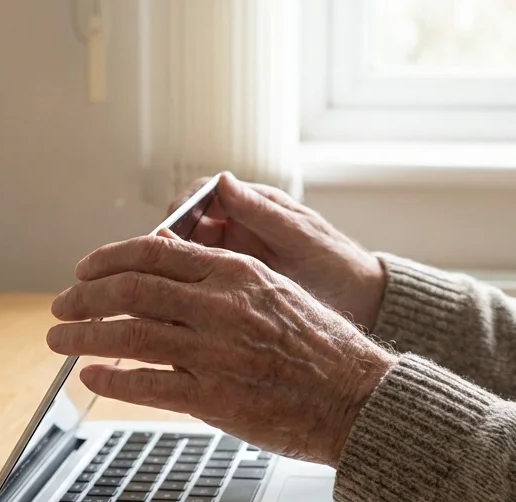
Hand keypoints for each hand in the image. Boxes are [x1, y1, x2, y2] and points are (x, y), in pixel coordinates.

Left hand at [47, 234, 396, 465]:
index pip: (155, 251)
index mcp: (236, 273)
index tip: (85, 269)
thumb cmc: (322, 350)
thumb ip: (221, 281)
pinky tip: (90, 377)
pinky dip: (112, 380)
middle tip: (61, 306)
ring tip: (59, 341)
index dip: (109, 258)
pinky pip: (148, 385)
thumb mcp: (274, 293)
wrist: (359, 399)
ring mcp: (216, 352)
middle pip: (132, 289)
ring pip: (129, 334)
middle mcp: (221, 306)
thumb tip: (168, 268)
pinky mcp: (215, 398)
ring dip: (84, 336)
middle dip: (85, 297)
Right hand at [170, 172, 386, 328]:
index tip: (167, 228)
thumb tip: (223, 181)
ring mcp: (232, 257)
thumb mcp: (300, 236)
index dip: (180, 209)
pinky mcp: (232, 285)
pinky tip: (178, 305)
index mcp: (251, 205)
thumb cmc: (336, 262)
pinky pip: (198, 282)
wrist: (361, 300)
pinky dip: (184, 291)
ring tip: (160, 288)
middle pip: (184, 227)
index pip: (201, 195)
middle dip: (165, 242)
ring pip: (186, 257)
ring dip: (170, 269)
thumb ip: (261, 212)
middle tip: (154, 265)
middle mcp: (236, 227)